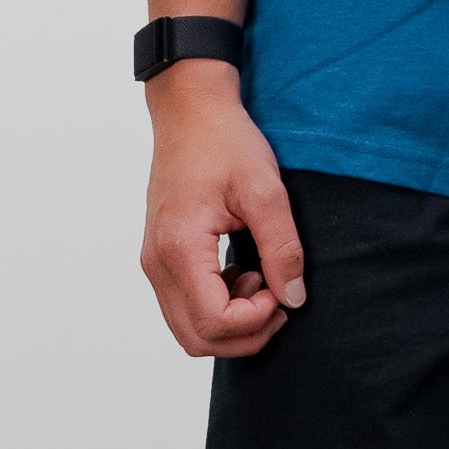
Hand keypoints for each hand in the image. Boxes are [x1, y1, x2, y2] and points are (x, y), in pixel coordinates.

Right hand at [139, 60, 305, 356]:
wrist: (191, 109)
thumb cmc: (224, 140)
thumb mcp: (265, 188)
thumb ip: (282, 247)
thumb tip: (294, 298)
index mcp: (179, 248)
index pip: (213, 323)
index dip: (255, 321)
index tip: (281, 290)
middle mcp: (157, 263)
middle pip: (196, 338)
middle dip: (244, 333)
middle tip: (278, 297)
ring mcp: (154, 261)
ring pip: (188, 328)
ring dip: (231, 320)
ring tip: (261, 277)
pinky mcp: (161, 255)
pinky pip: (185, 304)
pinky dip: (217, 304)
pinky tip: (244, 270)